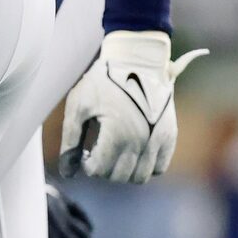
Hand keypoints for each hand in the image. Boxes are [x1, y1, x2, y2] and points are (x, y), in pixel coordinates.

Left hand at [58, 29, 206, 183]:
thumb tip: (68, 173)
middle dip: (104, 170)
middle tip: (98, 153)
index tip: (85, 152)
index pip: (99, 171)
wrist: (136, 60)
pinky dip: (146, 167)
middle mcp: (141, 141)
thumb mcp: (78, 107)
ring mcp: (158, 139)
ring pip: (141, 177)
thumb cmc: (102, 82)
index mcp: (116, 134)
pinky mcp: (170, 135)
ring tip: (114, 154)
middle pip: (119, 177)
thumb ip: (70, 141)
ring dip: (125, 172)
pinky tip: (133, 152)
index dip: (87, 165)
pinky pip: (160, 167)